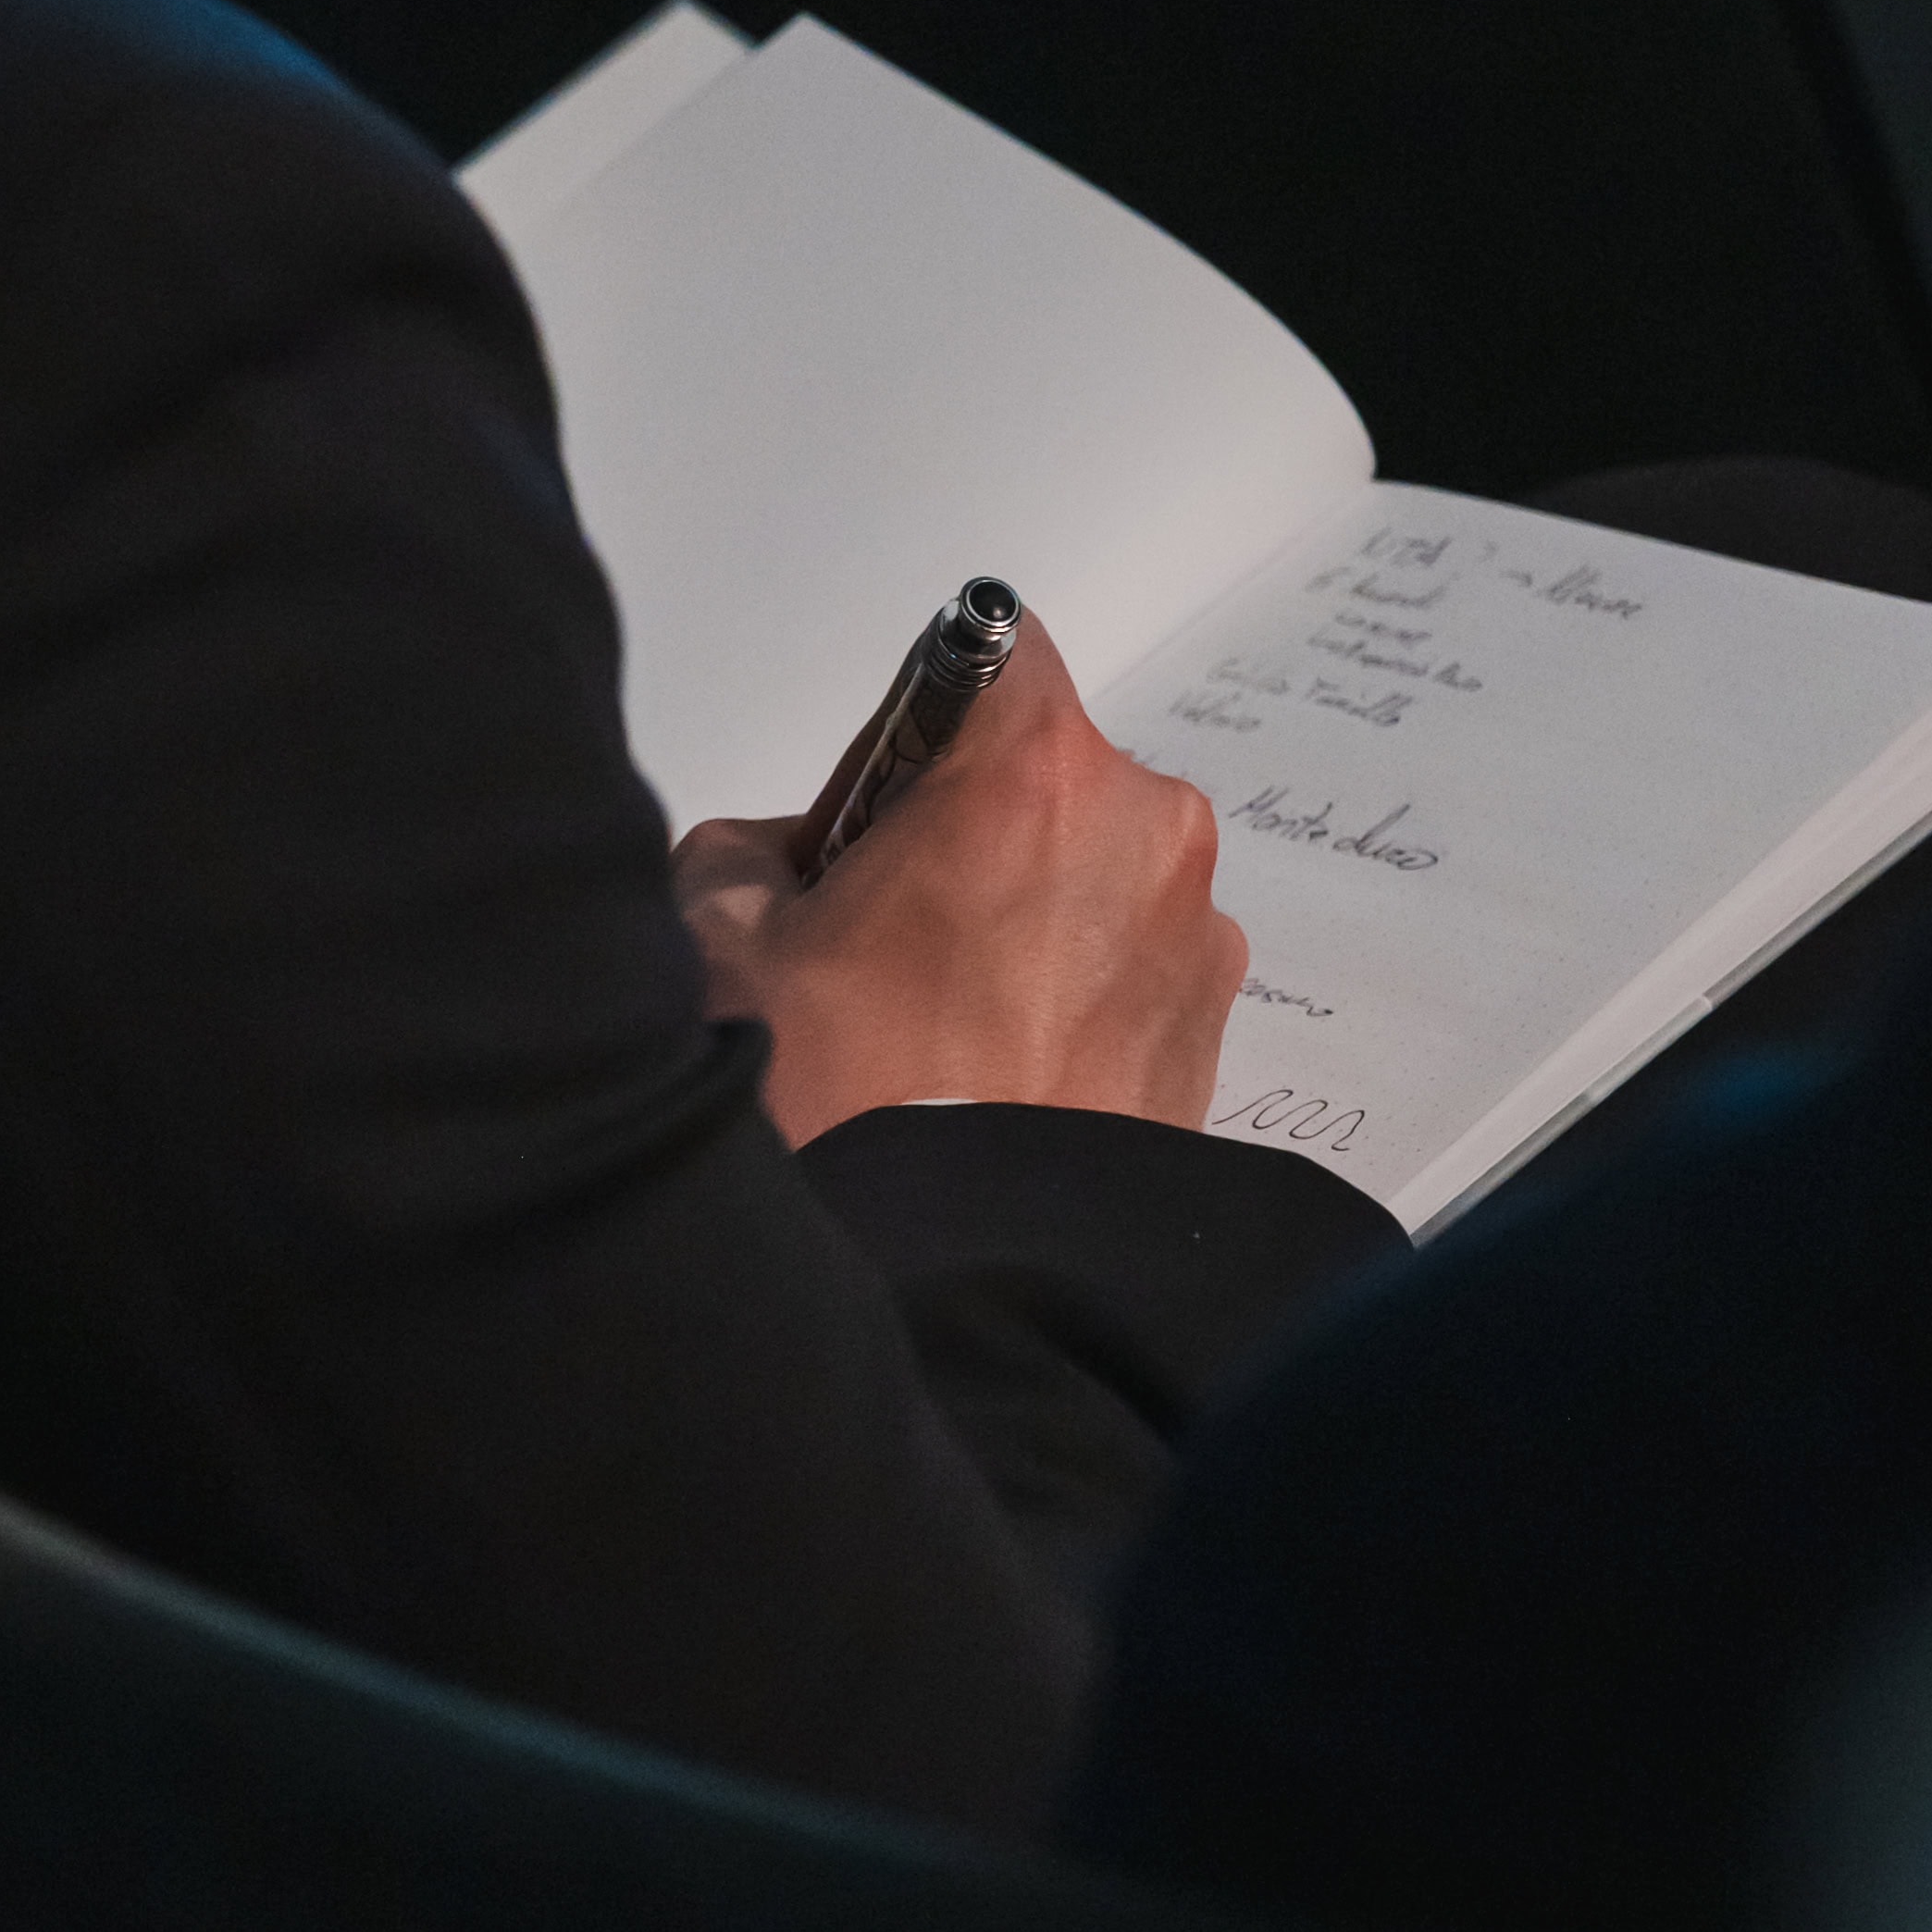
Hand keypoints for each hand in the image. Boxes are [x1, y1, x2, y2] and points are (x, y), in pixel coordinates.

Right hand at [672, 601, 1244, 1148]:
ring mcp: (1192, 936)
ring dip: (1030, 921)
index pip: (992, 647)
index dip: (921, 720)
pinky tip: (999, 1075)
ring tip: (942, 1032)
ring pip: (1092, 877)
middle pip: (1045, 776)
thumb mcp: (719, 938)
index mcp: (1031, 769)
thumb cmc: (840, 1102)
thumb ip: (751, 850)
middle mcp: (1142, 830)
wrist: (951, 1283)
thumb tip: (795, 864)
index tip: (880, 806)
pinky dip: (1074, 999)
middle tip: (887, 944)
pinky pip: (1132, 969)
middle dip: (971, 835)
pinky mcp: (1212, 1030)